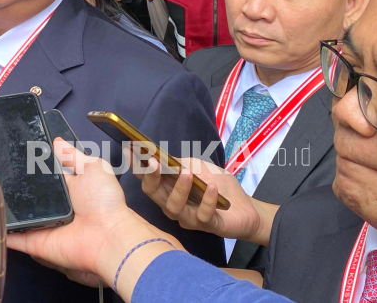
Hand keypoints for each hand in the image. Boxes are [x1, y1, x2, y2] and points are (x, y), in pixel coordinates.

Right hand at [7, 139, 181, 290]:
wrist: (108, 236)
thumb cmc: (104, 201)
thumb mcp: (92, 168)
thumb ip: (72, 156)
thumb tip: (56, 140)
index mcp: (62, 191)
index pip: (38, 178)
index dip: (24, 168)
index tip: (4, 154)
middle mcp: (48, 208)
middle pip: (21, 195)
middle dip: (5, 184)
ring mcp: (38, 226)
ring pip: (11, 215)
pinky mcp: (32, 242)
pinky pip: (11, 237)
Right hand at [138, 156, 265, 243]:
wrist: (246, 208)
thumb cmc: (219, 185)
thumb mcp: (200, 167)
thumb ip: (182, 163)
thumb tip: (164, 157)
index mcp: (167, 189)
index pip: (146, 179)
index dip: (136, 166)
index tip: (129, 150)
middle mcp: (172, 205)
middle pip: (153, 194)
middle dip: (151, 178)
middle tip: (153, 162)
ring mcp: (188, 217)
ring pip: (173, 207)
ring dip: (179, 189)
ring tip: (187, 173)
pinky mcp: (207, 225)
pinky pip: (203, 215)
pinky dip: (207, 200)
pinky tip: (212, 187)